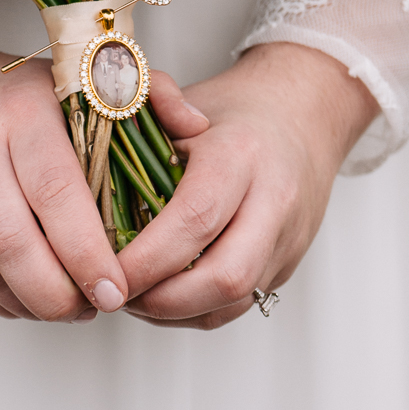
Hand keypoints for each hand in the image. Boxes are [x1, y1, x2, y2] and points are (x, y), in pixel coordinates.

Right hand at [0, 32, 206, 322]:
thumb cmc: (11, 90)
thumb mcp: (77, 74)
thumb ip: (146, 95)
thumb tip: (198, 127)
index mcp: (20, 112)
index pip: (55, 193)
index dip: (89, 251)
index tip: (120, 287)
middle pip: (14, 243)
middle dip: (62, 291)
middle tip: (100, 305)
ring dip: (35, 302)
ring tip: (75, 306)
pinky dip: (5, 300)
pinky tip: (36, 297)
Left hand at [116, 42, 377, 329]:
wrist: (304, 116)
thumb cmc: (235, 111)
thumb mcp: (185, 97)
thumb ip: (140, 112)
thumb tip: (112, 157)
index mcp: (241, 155)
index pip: (195, 220)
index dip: (146, 258)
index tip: (104, 269)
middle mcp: (274, 202)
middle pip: (225, 277)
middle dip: (160, 300)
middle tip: (114, 292)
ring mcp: (287, 240)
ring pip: (232, 302)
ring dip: (173, 311)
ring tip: (130, 293)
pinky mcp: (287, 265)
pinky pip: (237, 306)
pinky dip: (192, 310)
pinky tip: (161, 292)